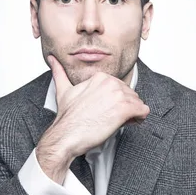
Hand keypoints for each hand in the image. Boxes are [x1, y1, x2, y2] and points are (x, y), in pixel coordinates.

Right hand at [36, 55, 149, 182]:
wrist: (67, 134)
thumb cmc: (67, 116)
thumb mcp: (63, 89)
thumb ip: (59, 72)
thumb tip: (52, 60)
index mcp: (101, 77)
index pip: (120, 88)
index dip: (115, 101)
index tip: (107, 110)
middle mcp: (111, 82)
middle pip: (130, 95)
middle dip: (124, 108)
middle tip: (111, 118)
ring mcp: (119, 95)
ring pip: (137, 103)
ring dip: (131, 114)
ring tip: (116, 122)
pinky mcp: (125, 109)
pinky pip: (143, 111)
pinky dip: (139, 119)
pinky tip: (128, 123)